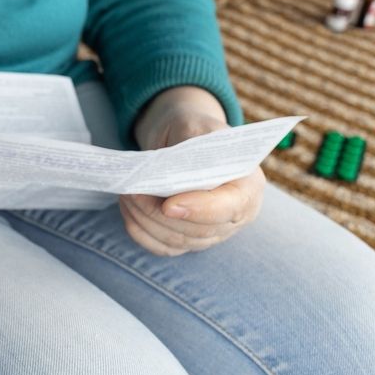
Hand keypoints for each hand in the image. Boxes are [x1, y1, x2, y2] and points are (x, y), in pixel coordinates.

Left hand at [120, 86, 264, 255]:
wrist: (185, 139)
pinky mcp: (189, 240)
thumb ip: (192, 149)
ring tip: (126, 195)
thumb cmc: (195, 131)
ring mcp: (213, 233)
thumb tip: (174, 173)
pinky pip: (163, 247)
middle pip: (198, 230)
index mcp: (248, 186)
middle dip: (159, 213)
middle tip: (132, 191)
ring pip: (177, 240)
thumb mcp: (197, 128)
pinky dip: (141, 231)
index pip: (229, 208)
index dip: (199, 210)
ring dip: (145, 220)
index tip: (168, 205)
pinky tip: (128, 210)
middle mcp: (235, 216)